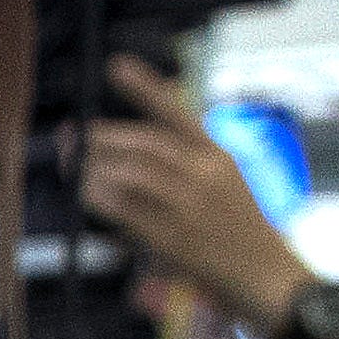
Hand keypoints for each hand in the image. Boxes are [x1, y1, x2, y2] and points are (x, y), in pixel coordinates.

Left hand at [76, 55, 308, 324]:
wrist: (264, 273)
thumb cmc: (237, 230)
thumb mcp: (224, 183)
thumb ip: (185, 165)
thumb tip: (125, 155)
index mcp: (218, 155)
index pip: (177, 112)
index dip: (144, 87)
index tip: (115, 65)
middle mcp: (205, 173)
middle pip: (143, 142)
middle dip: (102, 137)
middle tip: (73, 135)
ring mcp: (189, 204)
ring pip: (131, 172)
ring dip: (95, 167)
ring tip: (75, 165)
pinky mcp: (172, 235)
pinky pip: (125, 208)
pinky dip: (99, 197)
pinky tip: (84, 192)